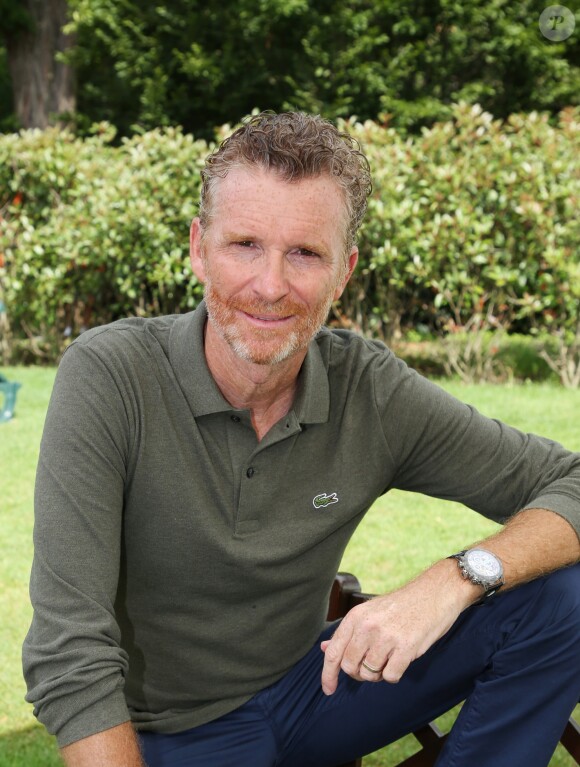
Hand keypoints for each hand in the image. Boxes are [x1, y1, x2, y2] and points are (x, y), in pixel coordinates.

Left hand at [320, 560, 476, 694]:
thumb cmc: (402, 605)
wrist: (434, 593)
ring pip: (369, 674)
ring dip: (378, 673)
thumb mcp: (370, 612)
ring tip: (389, 657)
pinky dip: (394, 674)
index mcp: (356, 616)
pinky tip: (401, 659)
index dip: (328, 674)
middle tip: (373, 664)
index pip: (333, 651)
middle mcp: (367, 626)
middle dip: (359, 673)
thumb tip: (324, 648)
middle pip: (350, 667)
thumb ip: (348, 632)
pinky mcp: (406, 648)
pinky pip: (390, 676)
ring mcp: (386, 637)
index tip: (328, 689)